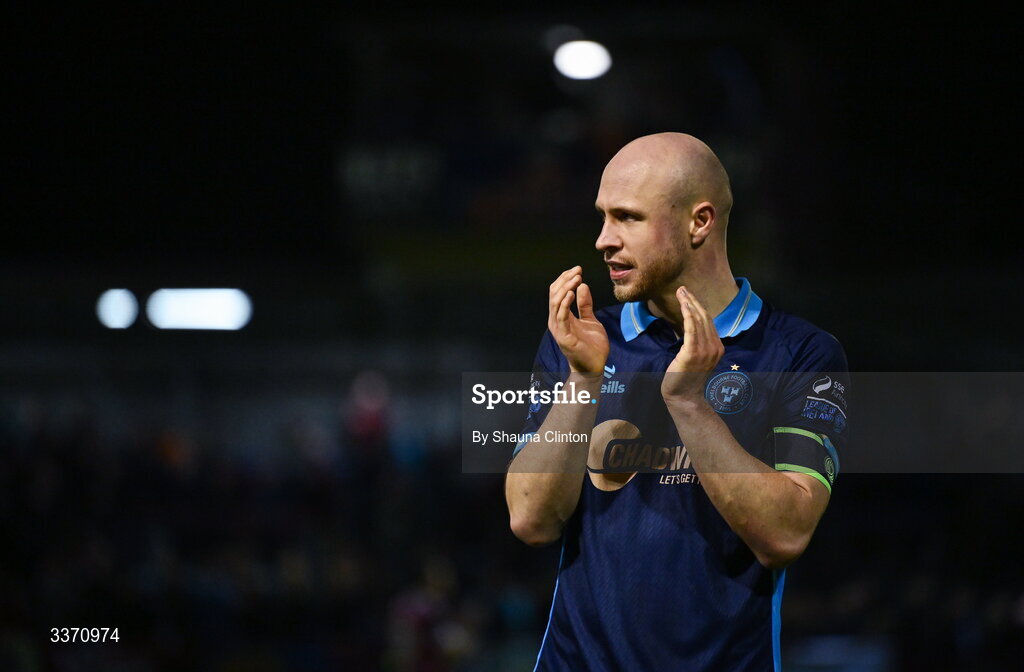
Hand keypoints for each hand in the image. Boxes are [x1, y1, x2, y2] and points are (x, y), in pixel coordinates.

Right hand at [547, 266, 608, 374]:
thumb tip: (582, 285)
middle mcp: (556, 321)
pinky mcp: (564, 336)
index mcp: (561, 316)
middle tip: (578, 270)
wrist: (594, 366)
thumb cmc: (592, 345)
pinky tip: (572, 292)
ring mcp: (559, 328)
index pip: (557, 292)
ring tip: (576, 278)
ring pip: (556, 302)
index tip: (578, 269)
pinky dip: (565, 303)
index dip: (565, 279)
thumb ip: (585, 304)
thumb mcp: (590, 320)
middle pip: (554, 294)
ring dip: (565, 288)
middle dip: (565, 280)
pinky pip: (561, 316)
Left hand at [661, 286, 723, 402]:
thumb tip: (690, 327)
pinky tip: (683, 305)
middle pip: (705, 317)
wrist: (684, 396)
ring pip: (698, 320)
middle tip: (683, 288)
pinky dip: (688, 314)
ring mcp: (705, 351)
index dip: (699, 306)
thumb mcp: (695, 358)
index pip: (708, 321)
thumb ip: (697, 343)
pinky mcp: (692, 353)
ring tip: (681, 292)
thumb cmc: (685, 378)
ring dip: (689, 303)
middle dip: (693, 300)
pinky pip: (691, 329)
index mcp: (717, 348)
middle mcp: (715, 348)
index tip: (688, 295)